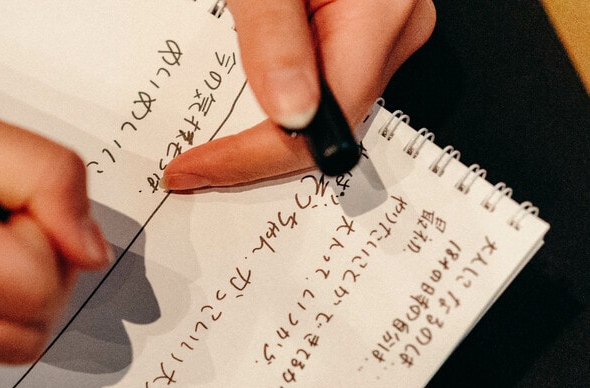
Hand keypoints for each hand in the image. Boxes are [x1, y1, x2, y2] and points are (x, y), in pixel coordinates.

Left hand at [163, 0, 435, 188]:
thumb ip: (275, 35)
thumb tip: (290, 114)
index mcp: (380, 11)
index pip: (319, 122)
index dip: (250, 158)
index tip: (194, 169)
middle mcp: (395, 29)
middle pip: (326, 125)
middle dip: (255, 153)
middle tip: (195, 164)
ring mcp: (384, 30)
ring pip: (324, 109)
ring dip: (264, 131)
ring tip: (210, 144)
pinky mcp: (365, 27)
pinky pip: (324, 82)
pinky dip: (279, 102)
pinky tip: (242, 110)